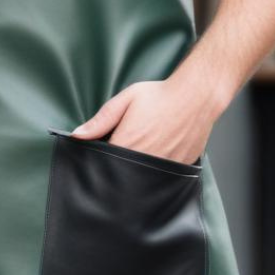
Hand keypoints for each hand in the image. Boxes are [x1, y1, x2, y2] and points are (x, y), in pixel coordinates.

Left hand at [70, 78, 218, 165]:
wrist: (196, 97)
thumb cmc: (160, 96)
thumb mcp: (125, 101)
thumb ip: (100, 120)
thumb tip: (78, 135)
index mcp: (127, 143)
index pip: (105, 163)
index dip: (100, 161)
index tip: (101, 156)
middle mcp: (145, 159)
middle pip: (123, 173)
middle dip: (118, 168)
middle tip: (125, 149)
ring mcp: (164, 166)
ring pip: (142, 178)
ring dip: (137, 171)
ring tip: (143, 149)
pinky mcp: (179, 168)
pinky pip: (161, 177)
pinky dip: (156, 171)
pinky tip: (158, 153)